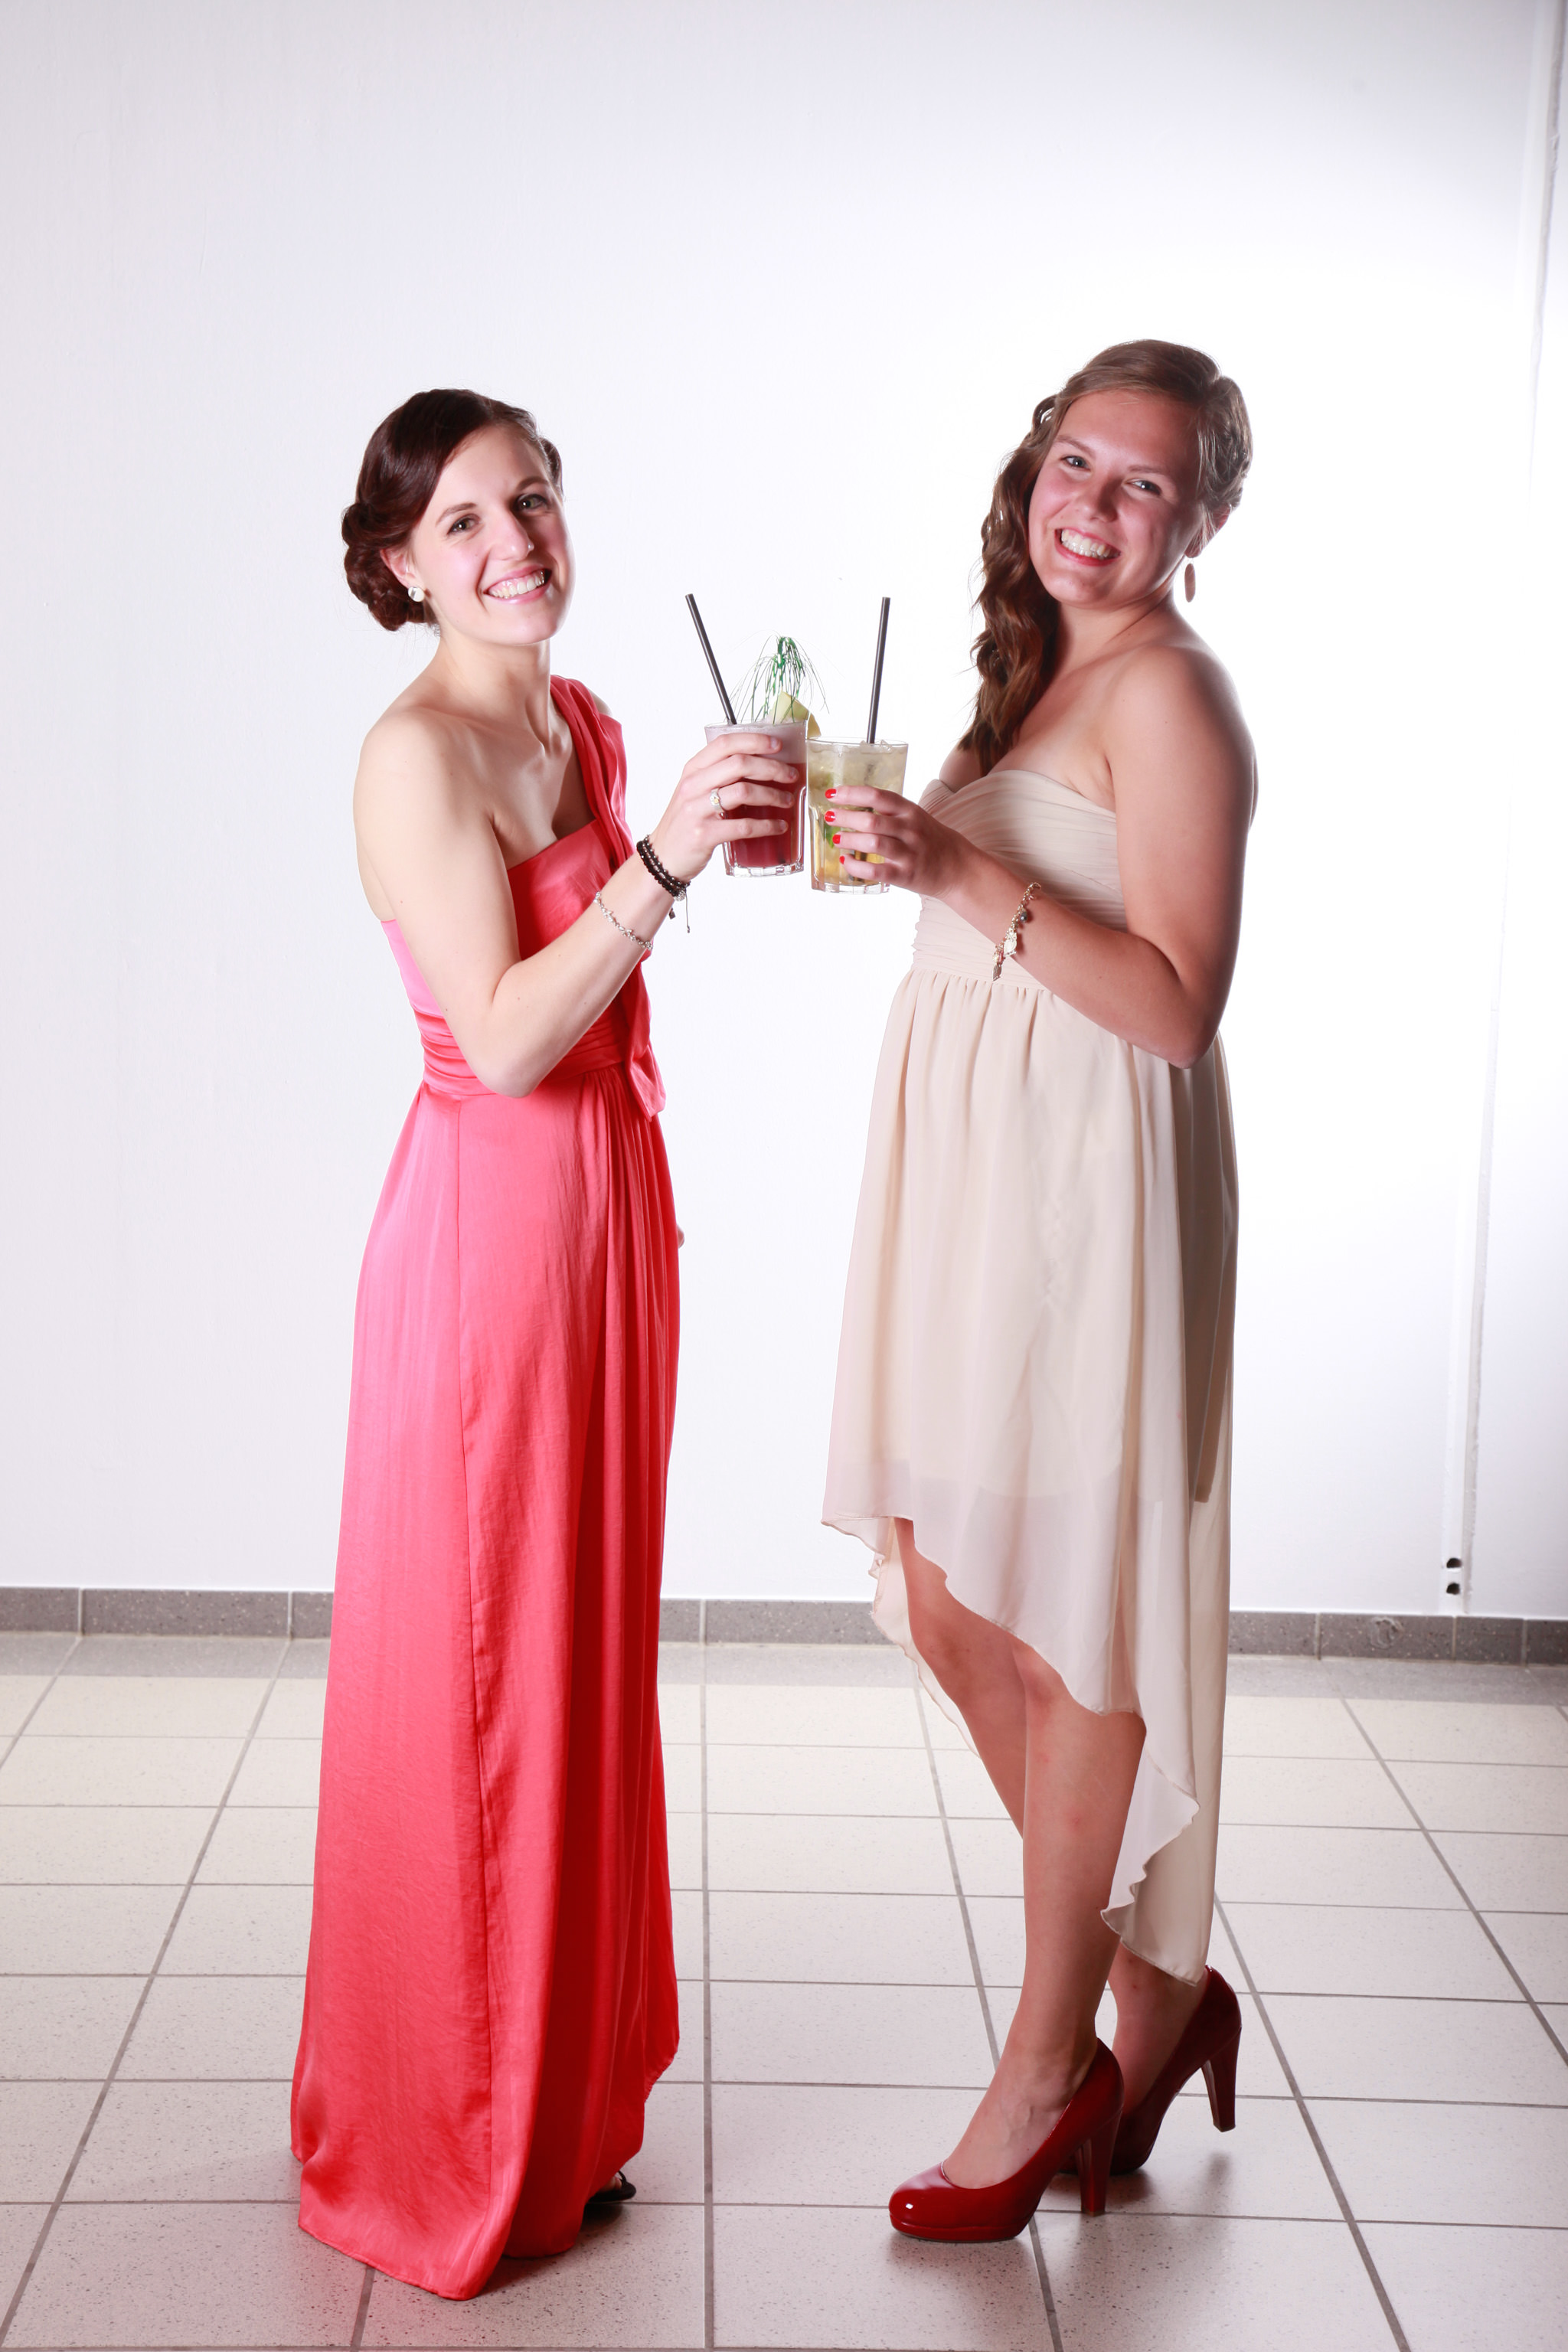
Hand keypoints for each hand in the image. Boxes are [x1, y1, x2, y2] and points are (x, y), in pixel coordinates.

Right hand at [648, 732, 801, 885]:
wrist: (663, 857)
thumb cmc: (685, 822)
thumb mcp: (695, 791)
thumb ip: (719, 776)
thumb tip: (760, 766)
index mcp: (693, 769)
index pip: (725, 744)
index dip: (754, 741)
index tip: (777, 745)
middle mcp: (693, 785)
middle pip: (740, 764)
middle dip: (772, 768)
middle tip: (790, 775)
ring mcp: (697, 810)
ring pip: (744, 791)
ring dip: (772, 795)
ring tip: (787, 800)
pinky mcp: (704, 834)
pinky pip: (743, 826)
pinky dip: (766, 825)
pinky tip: (778, 826)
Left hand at [829, 788, 967, 897]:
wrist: (958, 867)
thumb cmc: (932, 841)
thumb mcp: (916, 818)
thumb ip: (890, 812)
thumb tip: (854, 806)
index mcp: (910, 811)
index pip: (878, 796)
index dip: (852, 793)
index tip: (833, 794)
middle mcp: (910, 829)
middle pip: (872, 820)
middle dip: (845, 817)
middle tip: (830, 817)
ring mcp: (908, 853)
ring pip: (873, 843)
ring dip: (850, 840)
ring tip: (837, 839)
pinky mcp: (905, 875)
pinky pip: (876, 871)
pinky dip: (856, 866)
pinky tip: (847, 861)